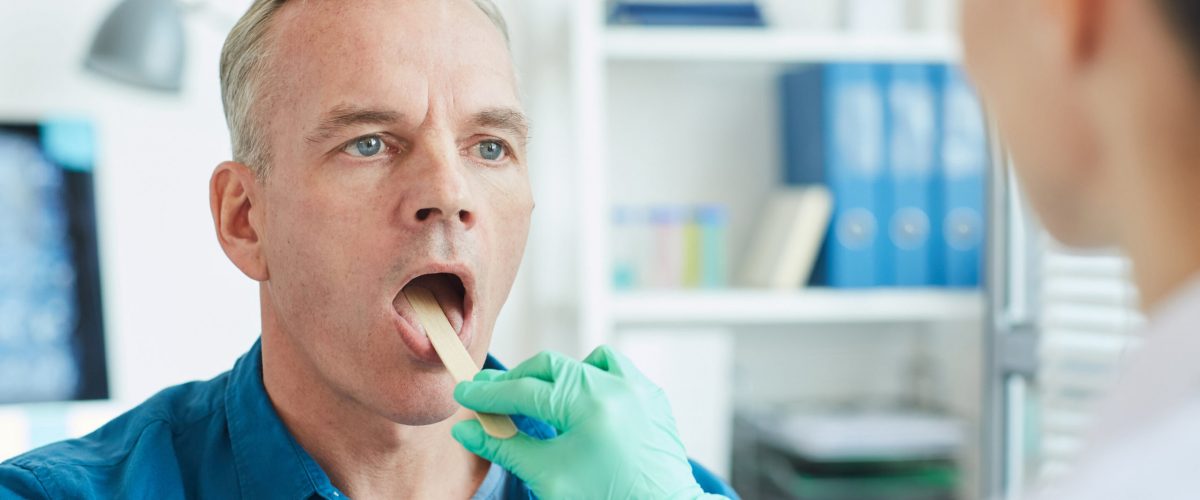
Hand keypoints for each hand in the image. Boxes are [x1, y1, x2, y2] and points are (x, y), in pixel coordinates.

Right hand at [450, 346, 722, 498]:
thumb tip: (467, 430)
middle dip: (517, 381)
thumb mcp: (548, 477)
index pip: (526, 390)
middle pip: (552, 367)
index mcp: (590, 404)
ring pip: (586, 363)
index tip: (465, 394)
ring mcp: (640, 389)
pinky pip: (616, 374)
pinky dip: (591, 382)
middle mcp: (618, 387)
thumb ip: (505, 447)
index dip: (489, 393)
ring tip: (536, 402)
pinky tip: (578, 406)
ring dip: (556, 377)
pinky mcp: (653, 399)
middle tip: (488, 394)